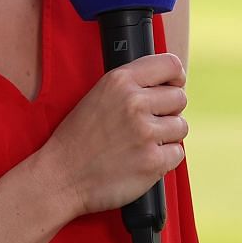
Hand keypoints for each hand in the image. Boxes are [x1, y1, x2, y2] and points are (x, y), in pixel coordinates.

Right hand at [38, 52, 187, 218]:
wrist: (60, 177)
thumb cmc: (79, 138)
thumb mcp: (99, 95)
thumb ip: (133, 85)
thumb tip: (171, 83)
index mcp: (120, 81)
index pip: (170, 65)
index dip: (175, 77)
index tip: (172, 86)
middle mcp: (134, 102)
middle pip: (180, 98)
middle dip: (168, 112)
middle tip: (146, 124)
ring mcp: (145, 132)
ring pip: (180, 126)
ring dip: (166, 137)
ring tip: (140, 143)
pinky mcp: (153, 161)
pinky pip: (177, 153)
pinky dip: (164, 160)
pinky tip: (141, 160)